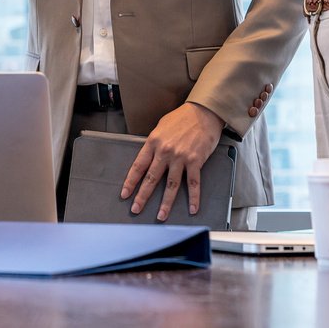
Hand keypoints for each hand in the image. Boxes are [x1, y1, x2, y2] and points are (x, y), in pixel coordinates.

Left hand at [119, 102, 225, 220]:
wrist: (203, 112)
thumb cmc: (182, 118)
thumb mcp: (161, 126)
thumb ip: (155, 143)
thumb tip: (150, 156)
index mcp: (153, 142)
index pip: (138, 166)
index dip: (131, 181)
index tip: (125, 194)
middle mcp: (165, 151)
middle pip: (151, 178)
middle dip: (142, 196)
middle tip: (136, 209)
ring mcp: (180, 158)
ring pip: (171, 185)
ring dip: (166, 203)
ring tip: (161, 216)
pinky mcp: (195, 161)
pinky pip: (193, 183)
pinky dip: (193, 198)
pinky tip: (192, 209)